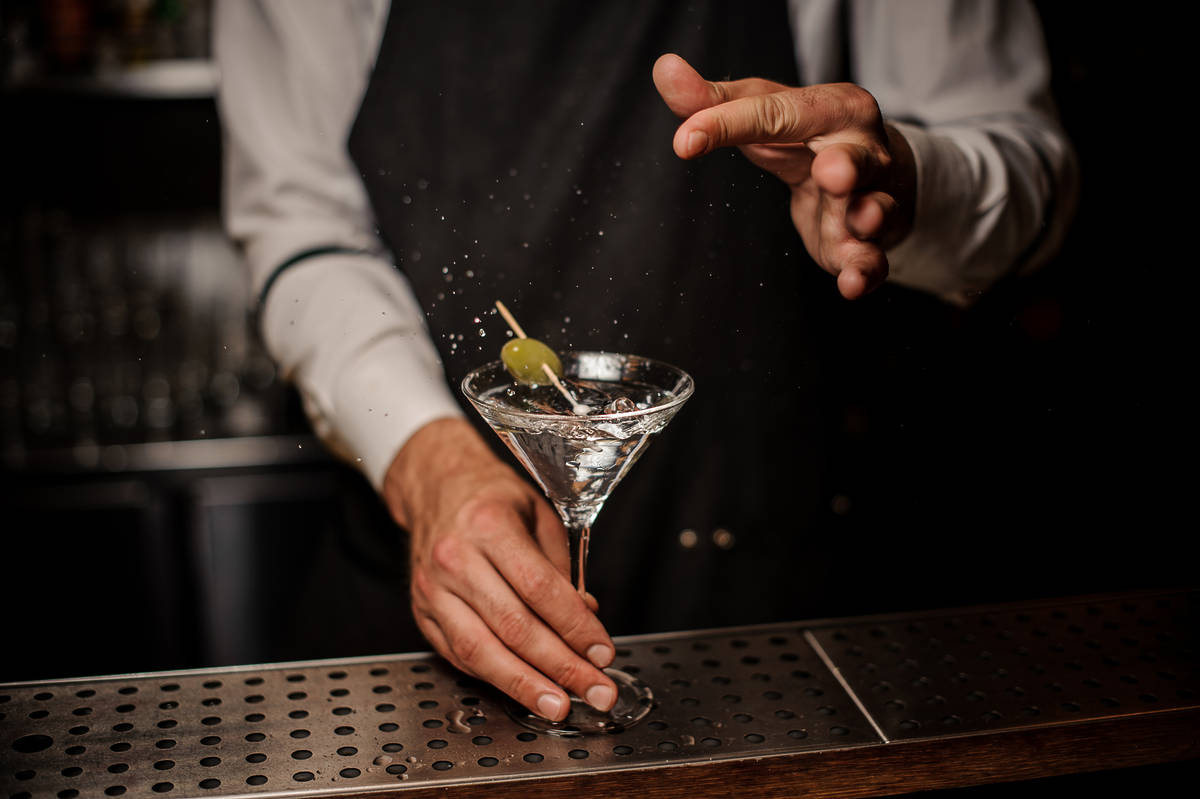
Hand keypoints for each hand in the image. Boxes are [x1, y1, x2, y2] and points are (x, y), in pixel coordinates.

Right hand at [383, 417, 616, 720]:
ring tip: (559, 706)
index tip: (603, 653)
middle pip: (514, 627)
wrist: (435, 487)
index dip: (575, 627)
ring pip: (482, 651)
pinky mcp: (422, 613)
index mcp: (490, 526)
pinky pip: (460, 655)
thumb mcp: (538, 515)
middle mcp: (455, 558)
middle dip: (561, 666)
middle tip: (596, 690)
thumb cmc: (491, 498)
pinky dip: (494, 677)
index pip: (540, 588)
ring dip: (525, 685)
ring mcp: (433, 589)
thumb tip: (586, 618)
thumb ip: (562, 569)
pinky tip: (524, 689)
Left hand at [653, 53, 915, 298]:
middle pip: (856, 158)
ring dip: (867, 218)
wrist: (867, 176)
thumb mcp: (763, 112)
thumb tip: (664, 69)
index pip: (778, 114)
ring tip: (863, 222)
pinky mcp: (868, 245)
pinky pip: (873, 260)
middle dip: (847, 167)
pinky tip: (852, 284)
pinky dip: (865, 271)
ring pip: (874, 210)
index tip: (684, 141)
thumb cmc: (805, 137)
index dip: (729, 124)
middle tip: (831, 172)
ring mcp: (872, 199)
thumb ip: (713, 101)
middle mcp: (862, 152)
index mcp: (833, 108)